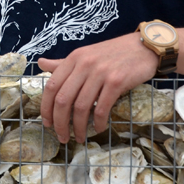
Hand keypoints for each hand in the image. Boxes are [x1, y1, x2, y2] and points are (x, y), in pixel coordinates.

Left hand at [38, 33, 157, 142]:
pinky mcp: (117, 81)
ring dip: (78, 127)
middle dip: (59, 123)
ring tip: (79, 137)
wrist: (143, 46)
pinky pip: (102, 108)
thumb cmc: (113, 53)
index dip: (45, 107)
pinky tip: (98, 128)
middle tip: (61, 137)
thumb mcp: (85, 54)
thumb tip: (40, 63)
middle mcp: (84, 64)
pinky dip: (97, 123)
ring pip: (81, 107)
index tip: (47, 123)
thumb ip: (63, 63)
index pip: (51, 86)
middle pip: (62, 99)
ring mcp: (100, 72)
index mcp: (74, 58)